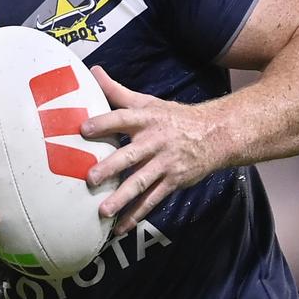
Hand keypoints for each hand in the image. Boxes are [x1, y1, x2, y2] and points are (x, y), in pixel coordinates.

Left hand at [81, 67, 219, 232]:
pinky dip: (136, 215)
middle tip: (90, 178)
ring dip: (122, 198)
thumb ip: (117, 91)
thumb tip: (93, 71)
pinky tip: (120, 227)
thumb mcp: (148, 101)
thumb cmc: (173, 118)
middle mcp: (154, 141)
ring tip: (102, 211)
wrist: (215, 135)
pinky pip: (152, 200)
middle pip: (130, 155)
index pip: (122, 118)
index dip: (103, 123)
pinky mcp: (173, 181)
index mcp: (146, 119)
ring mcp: (164, 164)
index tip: (83, 128)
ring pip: (141, 182)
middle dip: (111, 167)